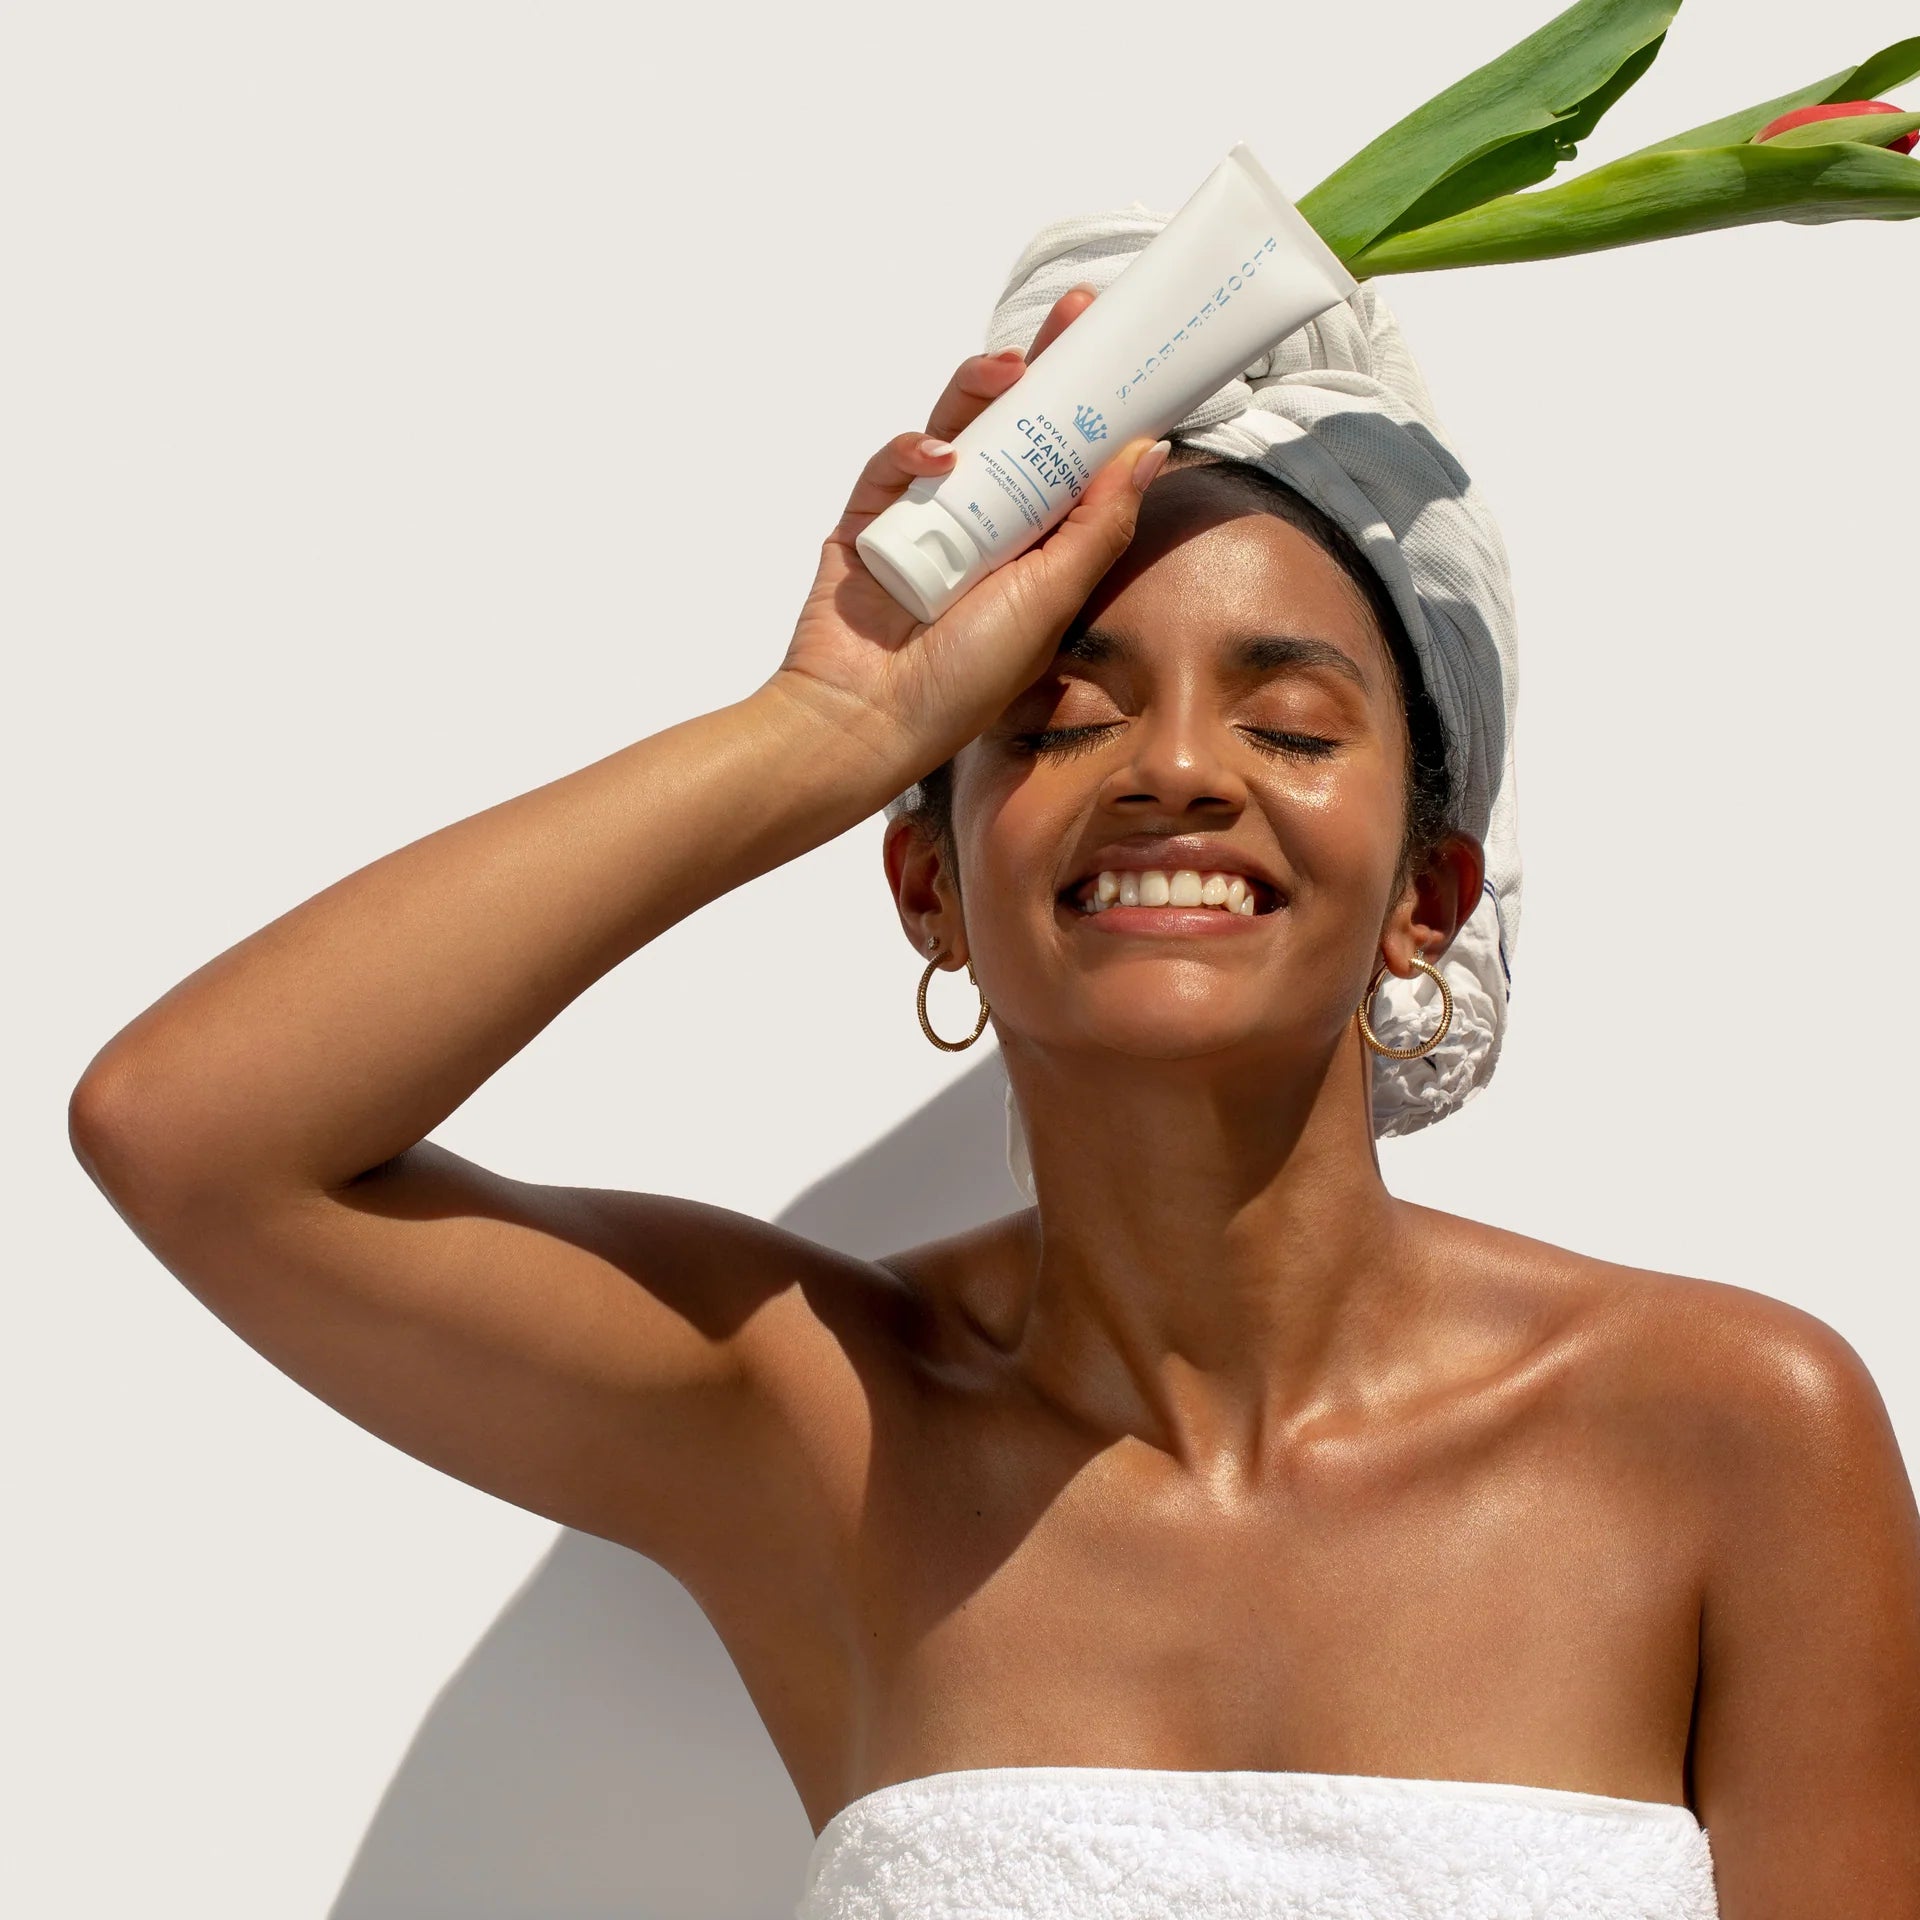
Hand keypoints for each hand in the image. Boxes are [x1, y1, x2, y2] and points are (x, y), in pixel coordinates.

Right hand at [765, 286, 1166, 781]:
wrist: (867, 722)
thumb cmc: (964, 680)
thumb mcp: (1051, 599)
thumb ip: (1100, 526)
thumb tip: (1151, 449)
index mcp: (1033, 547)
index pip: (1067, 457)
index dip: (1091, 401)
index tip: (1120, 345)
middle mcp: (981, 527)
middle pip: (1013, 427)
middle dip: (1041, 368)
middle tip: (1072, 315)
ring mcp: (921, 521)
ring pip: (953, 430)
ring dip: (979, 392)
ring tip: (1008, 371)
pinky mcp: (866, 523)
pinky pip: (889, 468)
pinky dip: (911, 451)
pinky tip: (939, 457)